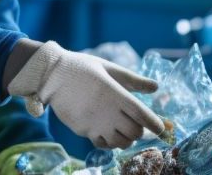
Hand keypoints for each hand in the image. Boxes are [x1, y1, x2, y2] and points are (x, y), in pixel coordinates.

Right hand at [7, 41, 163, 148]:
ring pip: (121, 142)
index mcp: (115, 93)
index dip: (156, 124)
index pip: (143, 115)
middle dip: (140, 129)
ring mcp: (95, 122)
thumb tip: (157, 87)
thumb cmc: (82, 67)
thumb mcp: (108, 67)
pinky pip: (104, 144)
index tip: (161, 126)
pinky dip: (110, 141)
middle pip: (135, 132)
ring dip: (126, 137)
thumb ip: (133, 80)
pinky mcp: (83, 130)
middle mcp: (107, 111)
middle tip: (136, 122)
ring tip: (121, 126)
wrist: (51, 74)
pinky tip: (107, 130)